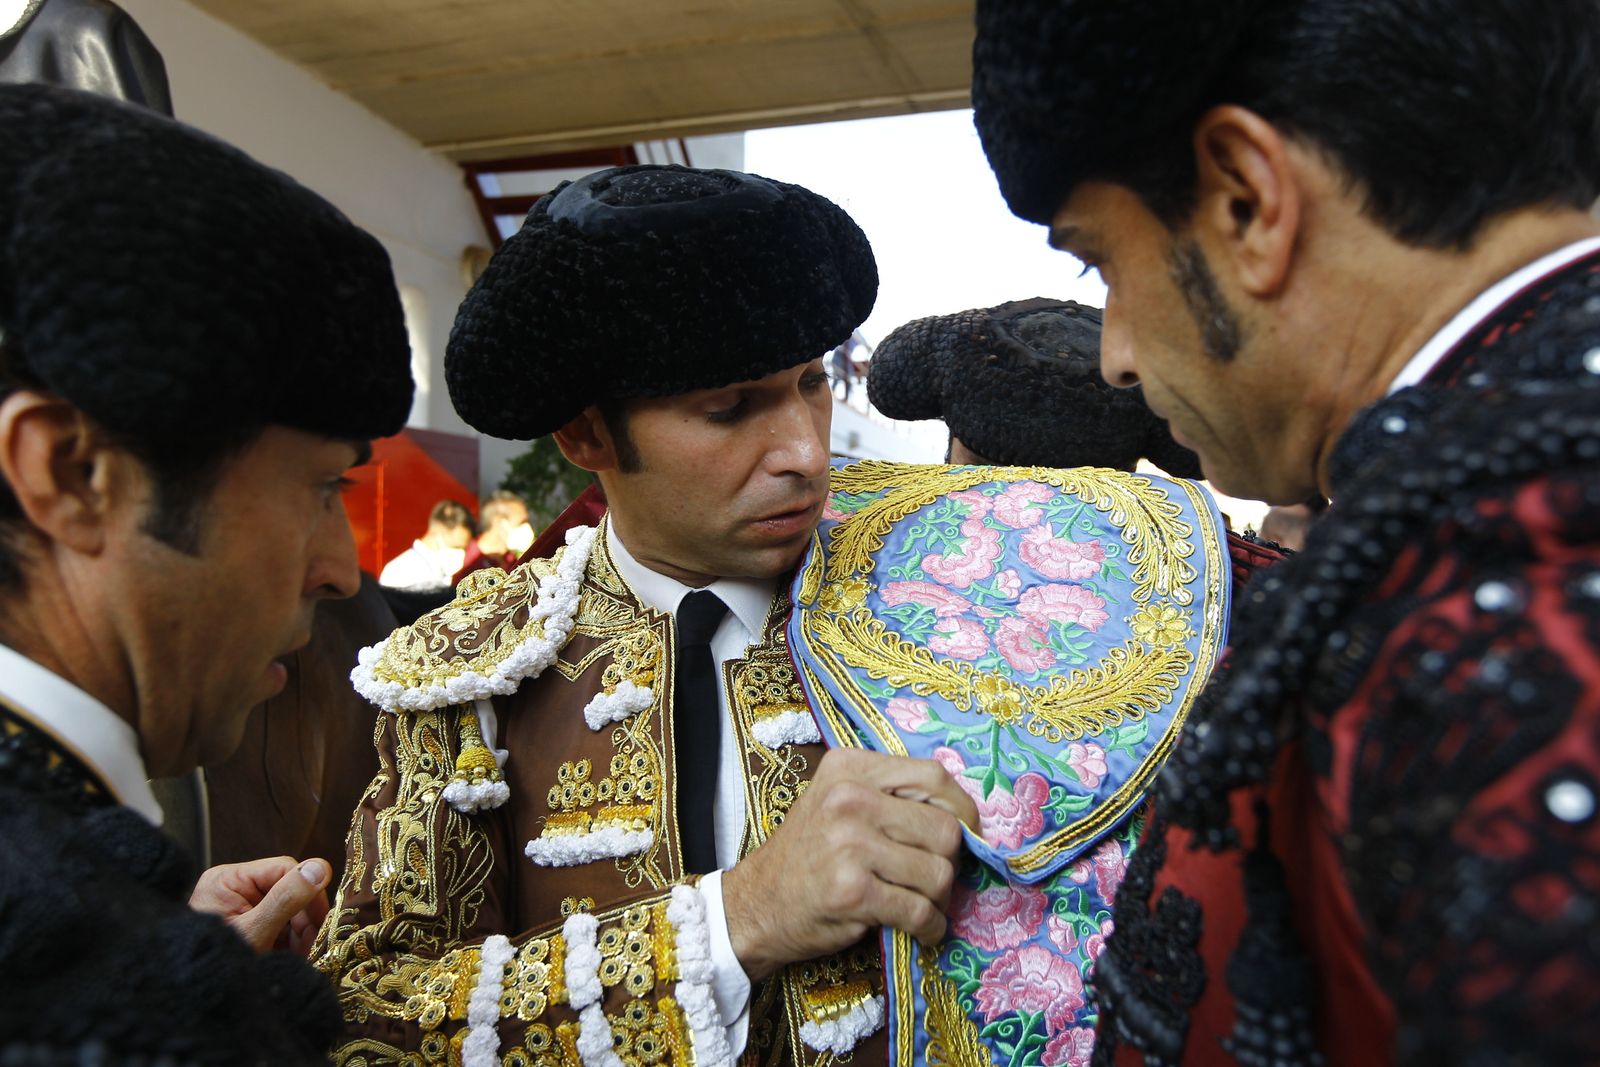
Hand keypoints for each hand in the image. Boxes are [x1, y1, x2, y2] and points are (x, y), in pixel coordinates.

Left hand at [189, 855, 332, 955]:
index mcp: (228, 880)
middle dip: (304, 920)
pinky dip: (291, 943)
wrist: (191, 1007)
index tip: (323, 920)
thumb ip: (286, 899)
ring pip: (289, 910)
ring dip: (301, 934)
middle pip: (289, 890)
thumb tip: (320, 867)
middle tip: (315, 946)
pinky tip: (294, 959)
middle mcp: (234, 888)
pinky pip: (280, 926)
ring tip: (304, 957)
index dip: (309, 892)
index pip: (284, 869)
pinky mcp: (248, 926)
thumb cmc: (214, 967)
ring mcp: (240, 908)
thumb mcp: (254, 932)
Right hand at [721, 748, 977, 980]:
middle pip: (944, 828)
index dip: (962, 810)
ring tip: (923, 905)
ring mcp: (849, 844)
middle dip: (951, 862)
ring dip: (940, 899)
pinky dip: (930, 927)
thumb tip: (963, 817)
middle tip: (937, 880)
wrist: (757, 904)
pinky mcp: (852, 891)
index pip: (934, 777)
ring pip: (938, 872)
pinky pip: (919, 910)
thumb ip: (890, 796)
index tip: (967, 835)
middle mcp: (849, 798)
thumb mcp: (838, 801)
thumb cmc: (808, 854)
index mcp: (850, 768)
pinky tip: (922, 930)